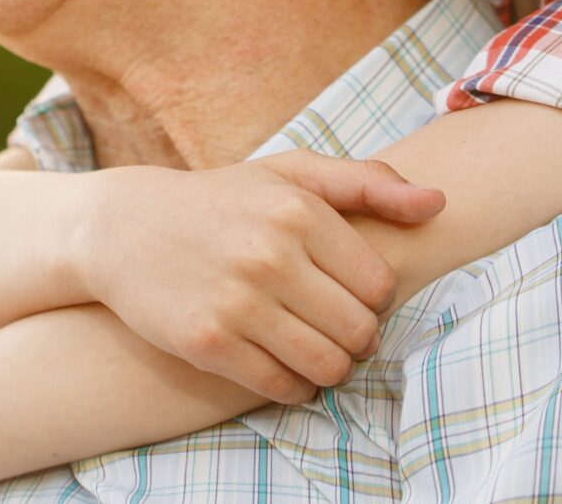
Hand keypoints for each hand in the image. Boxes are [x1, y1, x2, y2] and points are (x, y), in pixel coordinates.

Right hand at [71, 152, 443, 403]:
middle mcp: (269, 255)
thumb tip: (440, 202)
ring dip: (331, 369)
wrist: (121, 228)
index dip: (373, 299)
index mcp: (297, 211)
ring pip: (327, 365)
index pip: (379, 284)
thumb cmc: (220, 201)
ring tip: (316, 352)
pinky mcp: (208, 343)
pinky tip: (285, 368)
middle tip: (337, 331)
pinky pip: (282, 387)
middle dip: (357, 339)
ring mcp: (237, 302)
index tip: (349, 295)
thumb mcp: (288, 175)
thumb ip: (366, 184)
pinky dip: (295, 387)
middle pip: (359, 330)